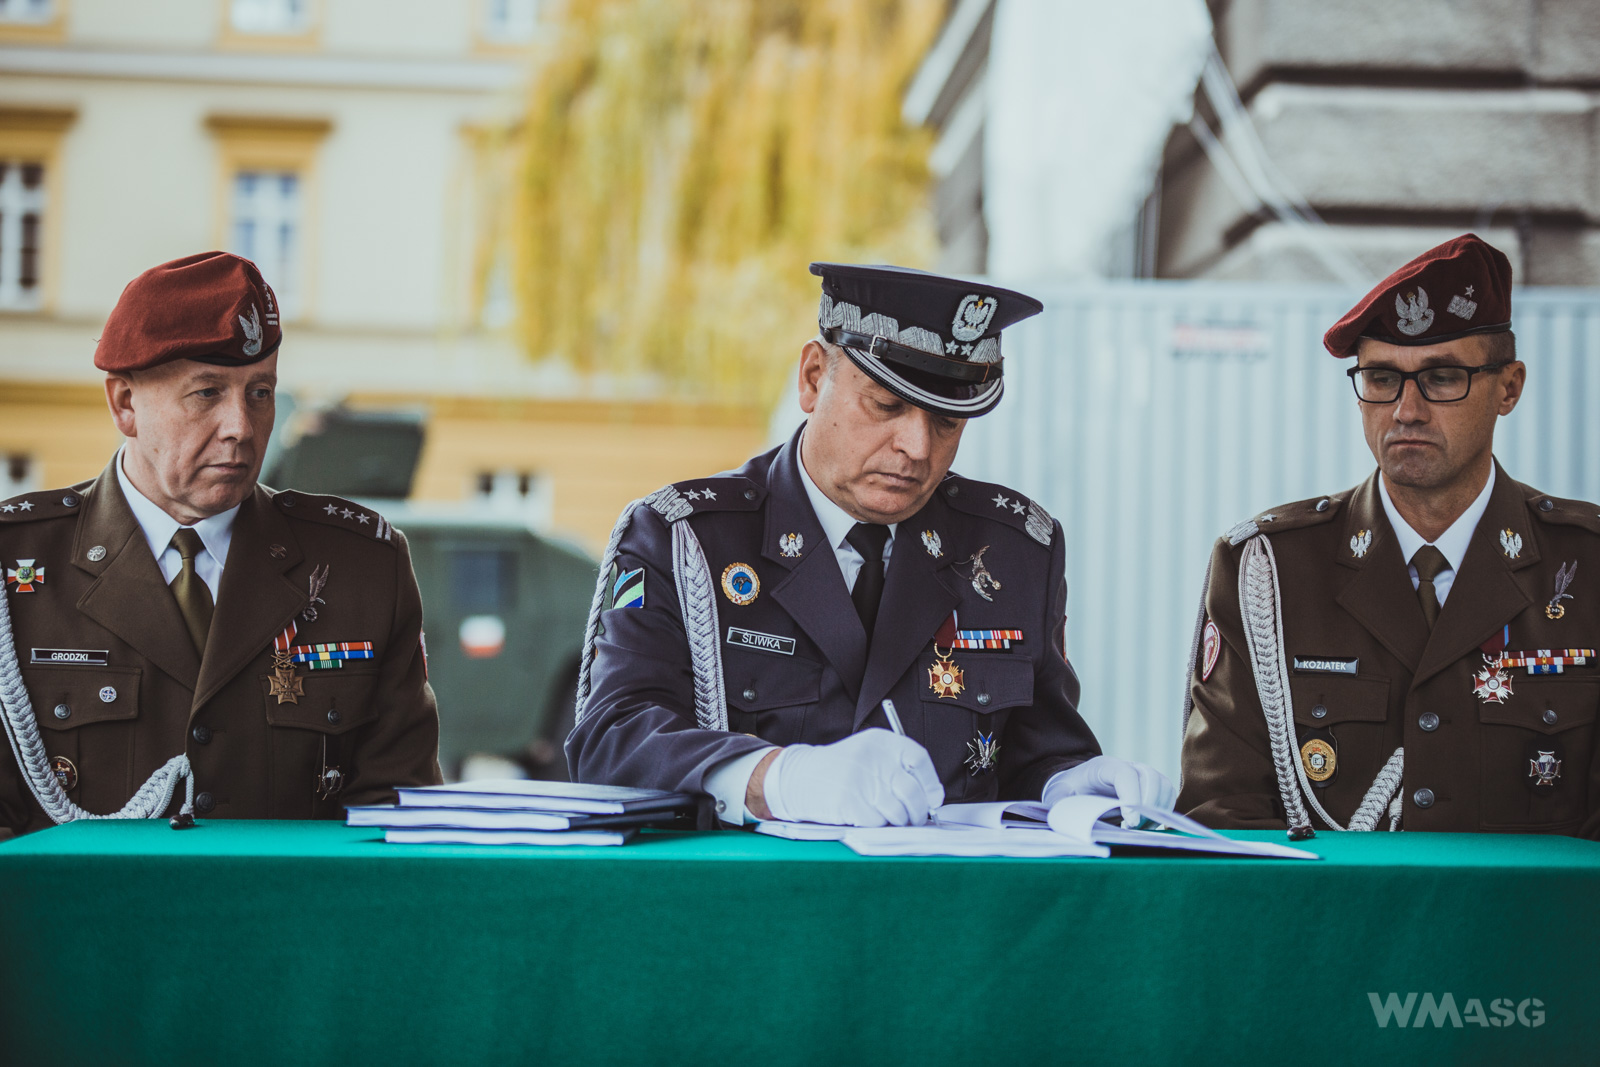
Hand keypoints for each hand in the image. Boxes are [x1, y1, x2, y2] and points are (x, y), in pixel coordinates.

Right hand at [764, 729, 944, 826]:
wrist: (800, 777)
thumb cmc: (841, 769)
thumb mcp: (870, 754)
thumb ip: (899, 768)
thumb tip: (933, 797)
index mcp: (880, 741)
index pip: (918, 759)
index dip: (931, 783)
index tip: (933, 798)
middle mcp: (872, 758)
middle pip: (912, 791)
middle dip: (919, 811)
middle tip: (917, 818)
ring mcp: (859, 781)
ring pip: (898, 812)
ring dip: (900, 821)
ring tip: (891, 818)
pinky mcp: (848, 803)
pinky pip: (878, 823)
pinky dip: (878, 825)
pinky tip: (868, 817)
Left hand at [1041, 756, 1175, 827]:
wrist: (1076, 787)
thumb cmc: (1067, 794)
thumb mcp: (1057, 799)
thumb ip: (1063, 809)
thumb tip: (1076, 829)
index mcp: (1102, 767)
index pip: (1125, 774)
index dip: (1131, 796)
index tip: (1129, 821)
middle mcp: (1126, 766)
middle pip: (1151, 777)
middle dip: (1147, 806)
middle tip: (1132, 827)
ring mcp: (1141, 775)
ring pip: (1164, 786)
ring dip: (1157, 811)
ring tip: (1138, 828)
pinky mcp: (1151, 787)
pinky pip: (1168, 796)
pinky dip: (1162, 813)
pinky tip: (1145, 827)